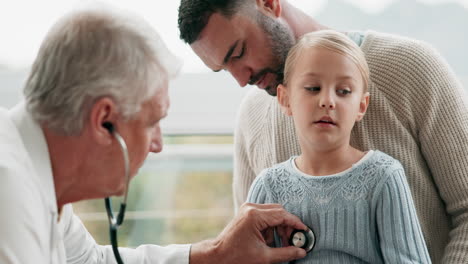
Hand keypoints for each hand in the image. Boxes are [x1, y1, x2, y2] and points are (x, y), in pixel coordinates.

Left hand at [190, 203, 306, 263]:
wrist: (218, 256)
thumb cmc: (237, 257)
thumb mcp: (264, 257)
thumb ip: (286, 253)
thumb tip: (301, 252)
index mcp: (254, 216)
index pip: (282, 215)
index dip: (296, 223)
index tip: (304, 231)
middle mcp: (251, 208)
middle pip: (279, 212)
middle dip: (287, 226)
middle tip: (292, 241)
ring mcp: (248, 209)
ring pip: (273, 213)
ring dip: (279, 227)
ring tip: (279, 244)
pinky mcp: (246, 213)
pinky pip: (265, 216)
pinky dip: (271, 227)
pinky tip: (269, 240)